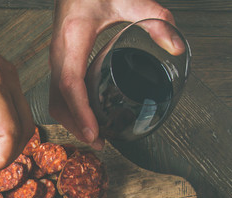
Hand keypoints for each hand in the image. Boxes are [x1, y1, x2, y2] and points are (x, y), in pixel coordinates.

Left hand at [0, 9, 33, 174]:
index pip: (11, 132)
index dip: (1, 157)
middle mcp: (10, 82)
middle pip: (25, 130)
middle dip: (8, 153)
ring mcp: (12, 79)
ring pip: (22, 121)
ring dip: (4, 140)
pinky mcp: (8, 78)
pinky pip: (13, 109)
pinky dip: (1, 125)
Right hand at [50, 0, 183, 147]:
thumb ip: (155, 19)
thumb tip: (177, 46)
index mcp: (73, 38)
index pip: (71, 84)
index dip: (81, 112)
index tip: (94, 132)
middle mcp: (59, 52)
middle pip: (59, 100)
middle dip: (76, 126)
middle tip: (100, 143)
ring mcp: (56, 57)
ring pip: (55, 99)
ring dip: (71, 121)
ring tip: (94, 136)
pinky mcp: (59, 59)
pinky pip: (57, 91)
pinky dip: (69, 110)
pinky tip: (86, 117)